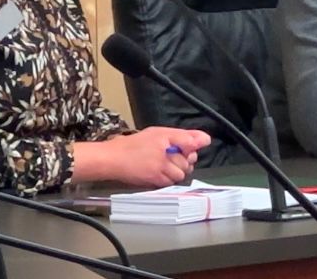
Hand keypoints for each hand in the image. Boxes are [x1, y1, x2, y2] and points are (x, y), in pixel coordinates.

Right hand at [73, 127, 210, 186]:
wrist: (112, 158)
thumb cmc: (132, 145)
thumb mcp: (158, 133)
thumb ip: (182, 136)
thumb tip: (204, 140)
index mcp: (166, 136)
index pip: (193, 141)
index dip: (193, 146)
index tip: (188, 149)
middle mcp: (165, 150)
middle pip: (189, 160)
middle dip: (184, 160)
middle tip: (171, 157)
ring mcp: (160, 166)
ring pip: (181, 173)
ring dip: (176, 171)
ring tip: (163, 166)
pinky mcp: (155, 179)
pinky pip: (170, 182)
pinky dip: (167, 179)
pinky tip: (158, 173)